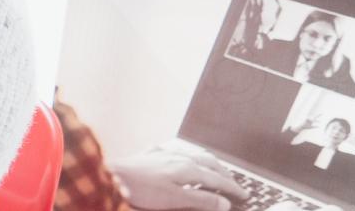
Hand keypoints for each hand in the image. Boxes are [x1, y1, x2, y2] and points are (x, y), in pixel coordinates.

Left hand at [110, 143, 247, 210]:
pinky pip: (175, 152)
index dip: (232, 188)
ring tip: (214, 171)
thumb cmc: (141, 189)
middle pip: (209, 162)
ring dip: (208, 163)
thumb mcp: (175, 199)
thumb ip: (201, 199)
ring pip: (193, 154)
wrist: (110, 176)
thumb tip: (224, 202)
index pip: (217, 178)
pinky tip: (183, 159)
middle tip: (233, 184)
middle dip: (223, 173)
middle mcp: (178, 156)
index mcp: (188, 168)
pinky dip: (187, 157)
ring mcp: (163, 153)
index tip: (244, 195)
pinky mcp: (150, 154)